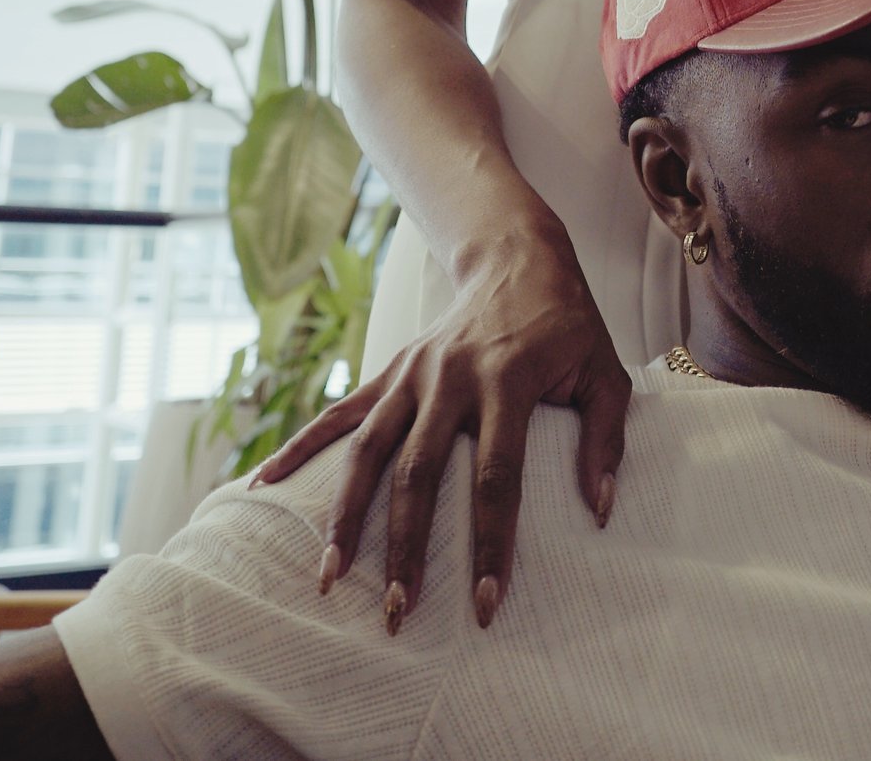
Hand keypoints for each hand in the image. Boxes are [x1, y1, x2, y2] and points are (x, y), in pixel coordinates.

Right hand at [253, 223, 631, 631]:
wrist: (518, 258)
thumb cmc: (568, 326)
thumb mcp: (607, 372)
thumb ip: (605, 440)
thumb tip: (600, 509)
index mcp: (507, 382)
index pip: (496, 477)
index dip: (490, 543)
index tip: (485, 602)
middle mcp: (450, 379)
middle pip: (419, 475)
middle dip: (405, 548)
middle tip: (396, 612)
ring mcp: (412, 374)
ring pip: (368, 452)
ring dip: (346, 516)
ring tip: (330, 578)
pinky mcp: (389, 371)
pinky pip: (338, 414)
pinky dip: (298, 447)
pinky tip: (263, 485)